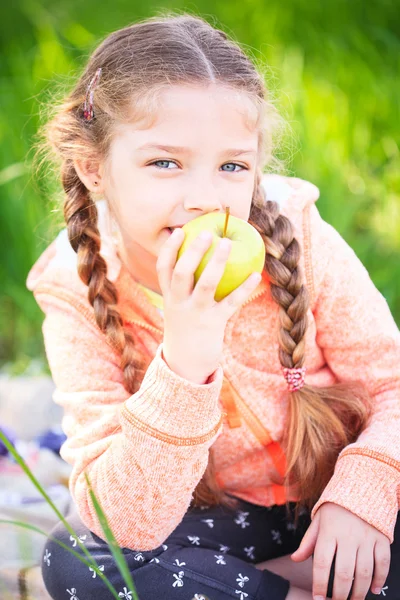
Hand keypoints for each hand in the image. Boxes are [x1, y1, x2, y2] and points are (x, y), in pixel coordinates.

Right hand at [157, 228, 260, 383]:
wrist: (186, 364)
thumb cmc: (187, 328)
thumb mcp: (179, 308)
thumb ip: (185, 288)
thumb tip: (203, 259)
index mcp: (169, 296)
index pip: (163, 268)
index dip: (169, 248)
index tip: (180, 231)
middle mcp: (179, 303)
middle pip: (182, 272)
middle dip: (193, 251)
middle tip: (207, 233)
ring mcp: (196, 313)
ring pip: (205, 284)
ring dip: (217, 263)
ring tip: (227, 243)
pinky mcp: (213, 323)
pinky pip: (230, 303)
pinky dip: (243, 288)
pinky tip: (256, 275)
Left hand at [290, 502, 390, 599]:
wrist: (360, 489)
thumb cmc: (335, 508)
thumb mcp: (318, 521)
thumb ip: (308, 542)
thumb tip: (295, 559)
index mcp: (329, 532)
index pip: (322, 563)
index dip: (320, 584)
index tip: (319, 599)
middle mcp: (348, 536)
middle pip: (344, 573)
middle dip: (340, 594)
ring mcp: (366, 538)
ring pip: (364, 572)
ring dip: (359, 592)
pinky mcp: (381, 538)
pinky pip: (382, 563)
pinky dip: (380, 579)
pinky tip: (374, 589)